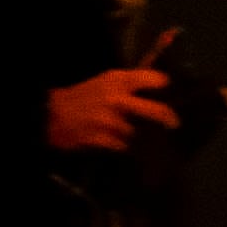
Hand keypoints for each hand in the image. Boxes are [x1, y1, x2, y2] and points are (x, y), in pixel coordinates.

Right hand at [46, 67, 182, 152]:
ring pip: (139, 132)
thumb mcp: (105, 82)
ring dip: (140, 135)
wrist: (51, 115)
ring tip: (139, 135)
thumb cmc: (83, 97)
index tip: (171, 93)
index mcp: (118, 80)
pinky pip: (124, 146)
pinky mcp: (102, 139)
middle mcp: (117, 99)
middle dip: (168, 118)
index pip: (154, 79)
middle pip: (157, 110)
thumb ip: (130, 83)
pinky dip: (124, 146)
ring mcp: (110, 120)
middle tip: (175, 124)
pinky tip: (121, 143)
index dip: (165, 87)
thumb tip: (161, 84)